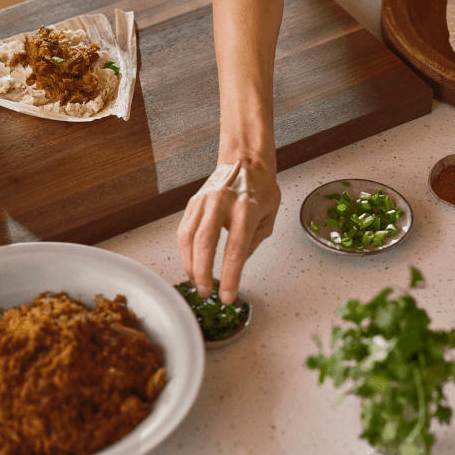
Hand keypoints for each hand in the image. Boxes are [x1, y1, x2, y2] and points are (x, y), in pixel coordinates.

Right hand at [176, 159, 280, 303]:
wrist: (244, 159)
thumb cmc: (260, 185)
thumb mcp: (270, 214)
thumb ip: (255, 241)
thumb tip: (239, 264)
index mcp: (246, 209)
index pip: (235, 249)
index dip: (230, 276)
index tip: (227, 295)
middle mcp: (222, 204)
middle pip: (205, 243)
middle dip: (203, 273)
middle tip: (206, 291)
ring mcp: (204, 202)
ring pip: (188, 238)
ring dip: (190, 265)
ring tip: (197, 282)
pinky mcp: (193, 202)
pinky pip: (183, 231)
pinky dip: (184, 251)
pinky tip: (191, 262)